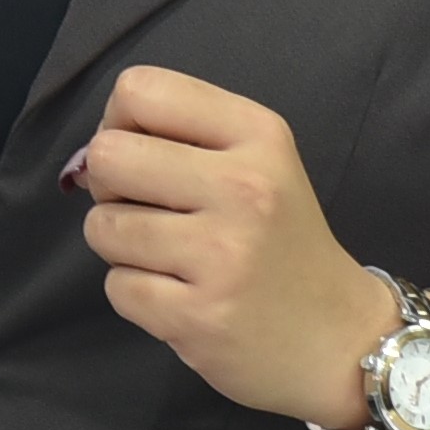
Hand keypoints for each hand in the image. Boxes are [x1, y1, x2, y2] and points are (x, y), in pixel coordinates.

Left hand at [69, 64, 405, 429]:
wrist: (340, 339)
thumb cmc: (285, 244)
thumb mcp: (260, 164)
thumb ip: (184, 139)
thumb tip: (88, 155)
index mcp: (257, 134)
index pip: (142, 91)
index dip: (118, 123)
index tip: (142, 157)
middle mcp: (242, 186)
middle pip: (109, 155)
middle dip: (109, 186)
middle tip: (149, 211)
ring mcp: (220, 253)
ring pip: (102, 225)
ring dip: (121, 245)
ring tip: (170, 258)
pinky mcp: (198, 315)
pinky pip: (117, 287)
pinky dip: (135, 294)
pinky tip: (179, 295)